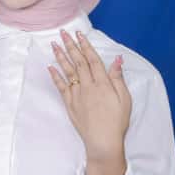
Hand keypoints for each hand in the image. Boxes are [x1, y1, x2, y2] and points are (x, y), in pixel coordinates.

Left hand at [49, 29, 131, 174]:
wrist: (103, 141)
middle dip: (70, 46)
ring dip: (60, 57)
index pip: (92, 59)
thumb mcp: (124, 99)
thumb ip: (118, 78)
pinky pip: (61, 87)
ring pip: (68, 72)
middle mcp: (88, 86)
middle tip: (62, 33)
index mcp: (103, 83)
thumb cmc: (117, 121)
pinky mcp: (70, 105)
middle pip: (78, 62)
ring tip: (54, 44)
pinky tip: (50, 67)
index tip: (79, 34)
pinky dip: (55, 76)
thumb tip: (117, 59)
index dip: (85, 45)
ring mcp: (77, 95)